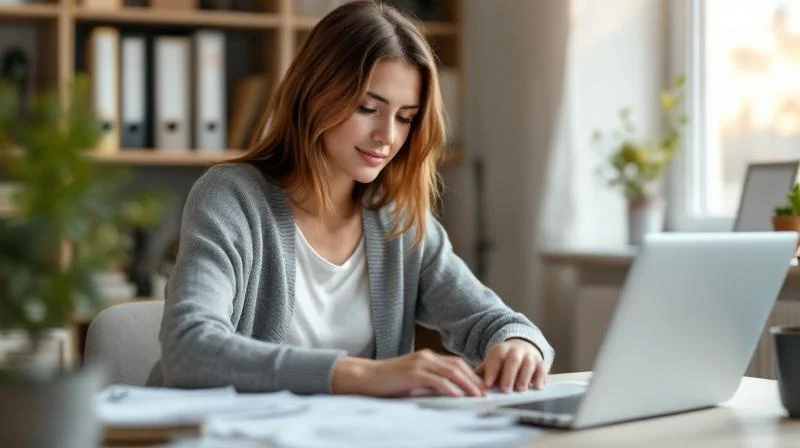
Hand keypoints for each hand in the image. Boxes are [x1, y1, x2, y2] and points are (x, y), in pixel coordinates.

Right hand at [332, 350, 486, 397]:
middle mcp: (427, 357)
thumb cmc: (388, 381)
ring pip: (451, 371)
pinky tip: (457, 396)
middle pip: (458, 365)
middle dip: (474, 379)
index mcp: (428, 357)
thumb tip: (448, 393)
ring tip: (477, 396)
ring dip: (467, 384)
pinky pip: (437, 380)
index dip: (471, 375)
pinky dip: (449, 387)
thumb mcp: (413, 380)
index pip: (456, 363)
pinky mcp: (413, 373)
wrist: (366, 377)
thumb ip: (430, 383)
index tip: (482, 388)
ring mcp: (420, 363)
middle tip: (486, 393)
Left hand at [476, 339, 546, 392]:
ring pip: (528, 364)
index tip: (488, 385)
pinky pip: (542, 369)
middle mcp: (516, 350)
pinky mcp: (540, 363)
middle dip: (509, 375)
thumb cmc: (502, 363)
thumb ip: (483, 374)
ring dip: (524, 377)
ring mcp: (529, 356)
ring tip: (520, 390)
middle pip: (513, 360)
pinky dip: (540, 378)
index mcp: (500, 350)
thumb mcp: (491, 364)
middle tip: (505, 390)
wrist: (521, 349)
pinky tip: (537, 387)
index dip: (492, 371)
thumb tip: (472, 386)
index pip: (496, 358)